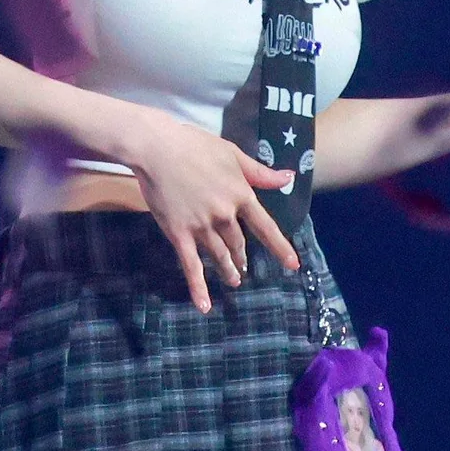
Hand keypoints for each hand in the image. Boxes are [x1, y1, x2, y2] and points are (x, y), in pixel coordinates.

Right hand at [125, 111, 300, 312]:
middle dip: (241, 255)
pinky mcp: (178, 234)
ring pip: (219, 255)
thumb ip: (260, 172)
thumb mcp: (232, 154)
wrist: (156, 148)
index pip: (265, 226)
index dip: (279, 247)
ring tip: (234, 279)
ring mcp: (202, 226)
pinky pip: (190, 265)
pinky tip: (204, 305)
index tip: (293, 265)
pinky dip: (198, 287)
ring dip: (228, 269)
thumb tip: (289, 177)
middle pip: (238, 243)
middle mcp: (224, 215)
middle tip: (243, 266)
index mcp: (240, 194)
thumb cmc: (194, 145)